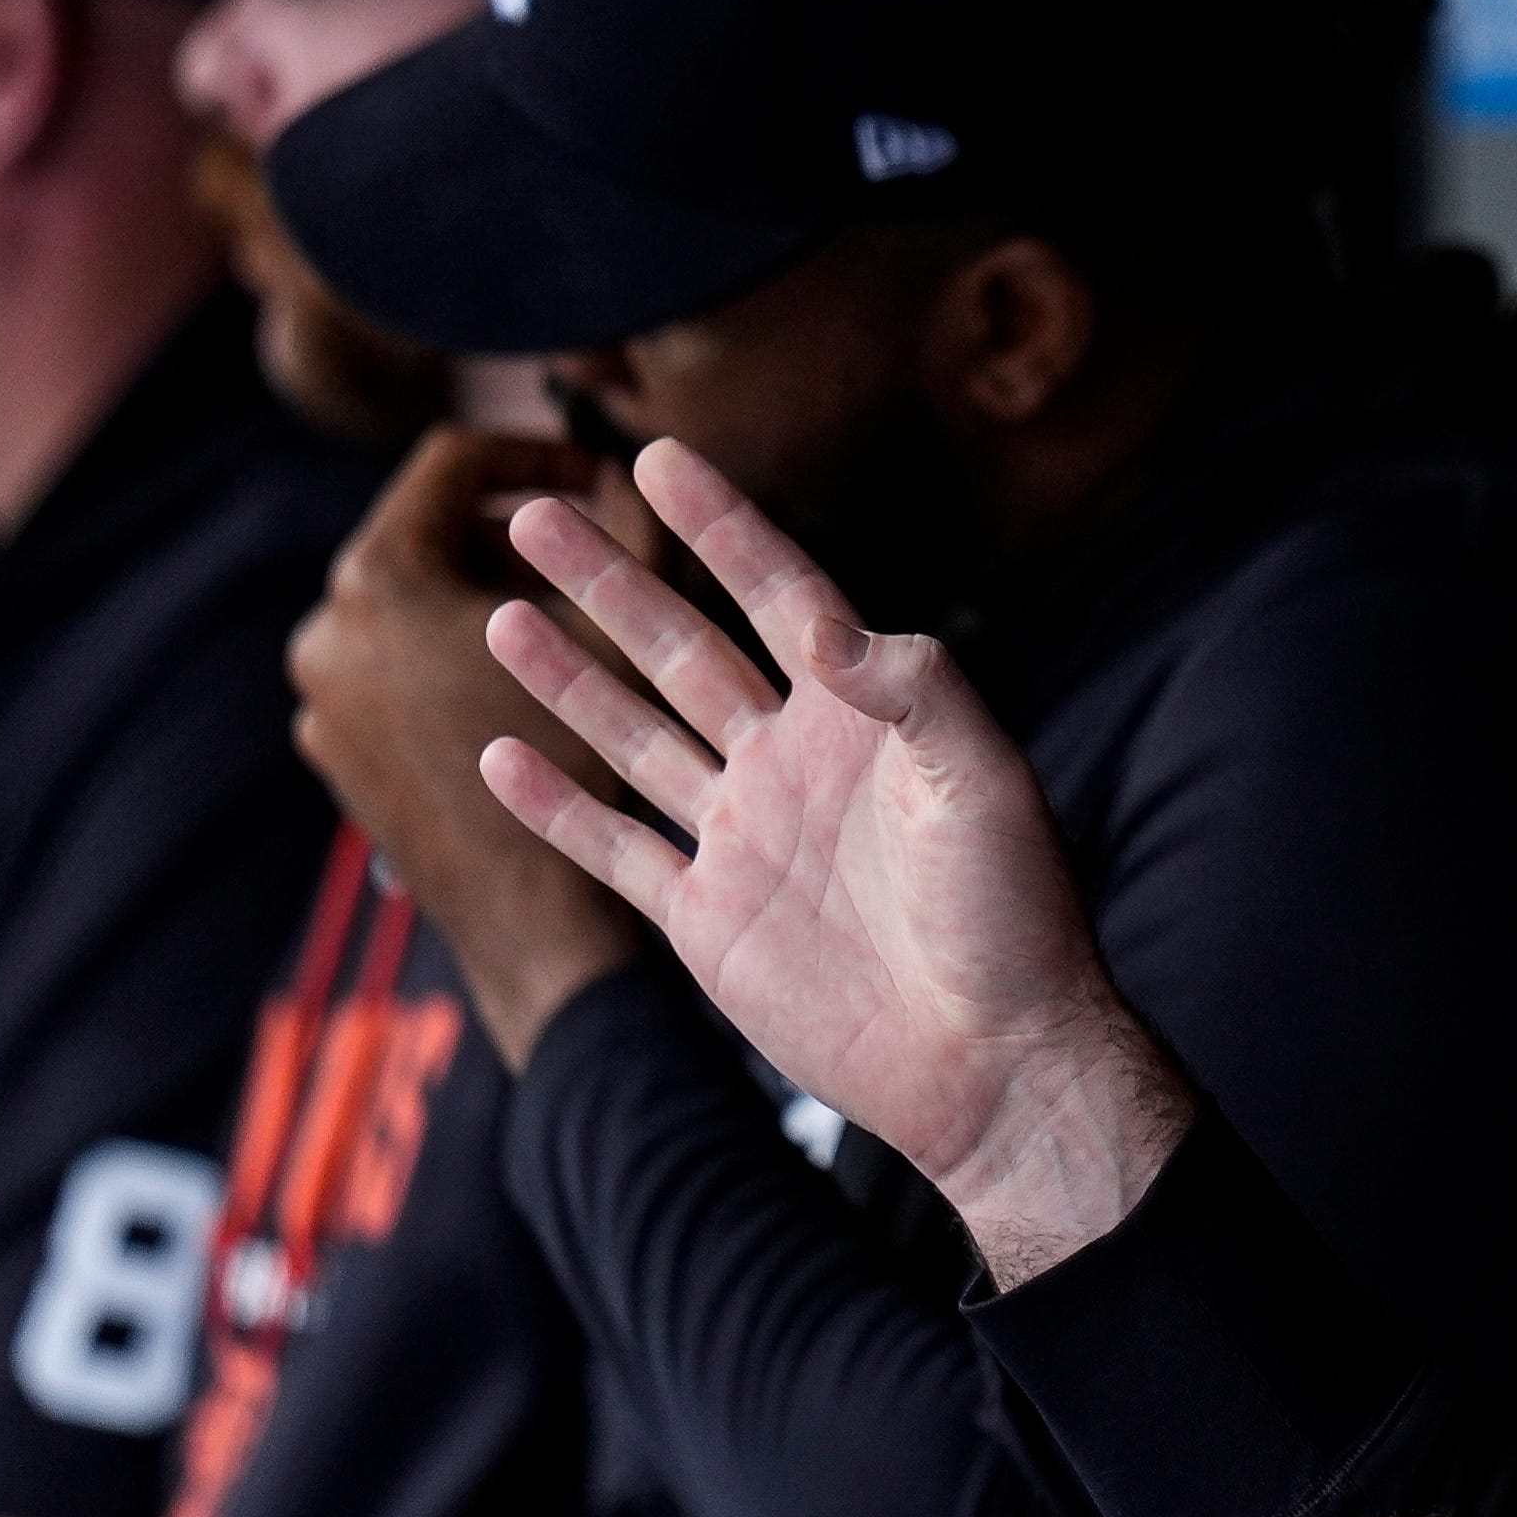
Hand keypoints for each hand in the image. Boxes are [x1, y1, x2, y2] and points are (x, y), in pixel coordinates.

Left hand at [288, 429, 650, 1060]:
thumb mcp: (641, 634)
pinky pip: (403, 686)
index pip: (455, 459)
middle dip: (523, 535)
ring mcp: (325, 706)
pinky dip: (465, 673)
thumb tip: (642, 462)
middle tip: (602, 554)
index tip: (605, 478)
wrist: (548, 940)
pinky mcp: (343, 766)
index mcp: (383, 579)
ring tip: (584, 634)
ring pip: (413, 614)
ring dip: (496, 604)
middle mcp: (328, 635)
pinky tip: (544, 700)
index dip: (543, 449)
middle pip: (428, 535)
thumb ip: (641, 532)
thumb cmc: (610, 779)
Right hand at [475, 434, 1199, 1282]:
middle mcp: (795, 763)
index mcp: (864, 717)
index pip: (779, 595)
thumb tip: (828, 626)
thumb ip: (917, 689)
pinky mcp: (708, 920)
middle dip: (610, 582)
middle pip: (684, 649)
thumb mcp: (986, 781)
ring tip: (502, 609)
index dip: (722, 525)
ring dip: (570, 676)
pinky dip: (557, 806)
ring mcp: (745, 838)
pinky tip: (501, 755)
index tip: (657, 457)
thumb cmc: (1014, 916)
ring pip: (637, 736)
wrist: (992, 1059)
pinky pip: (616, 849)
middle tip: (533, 512)